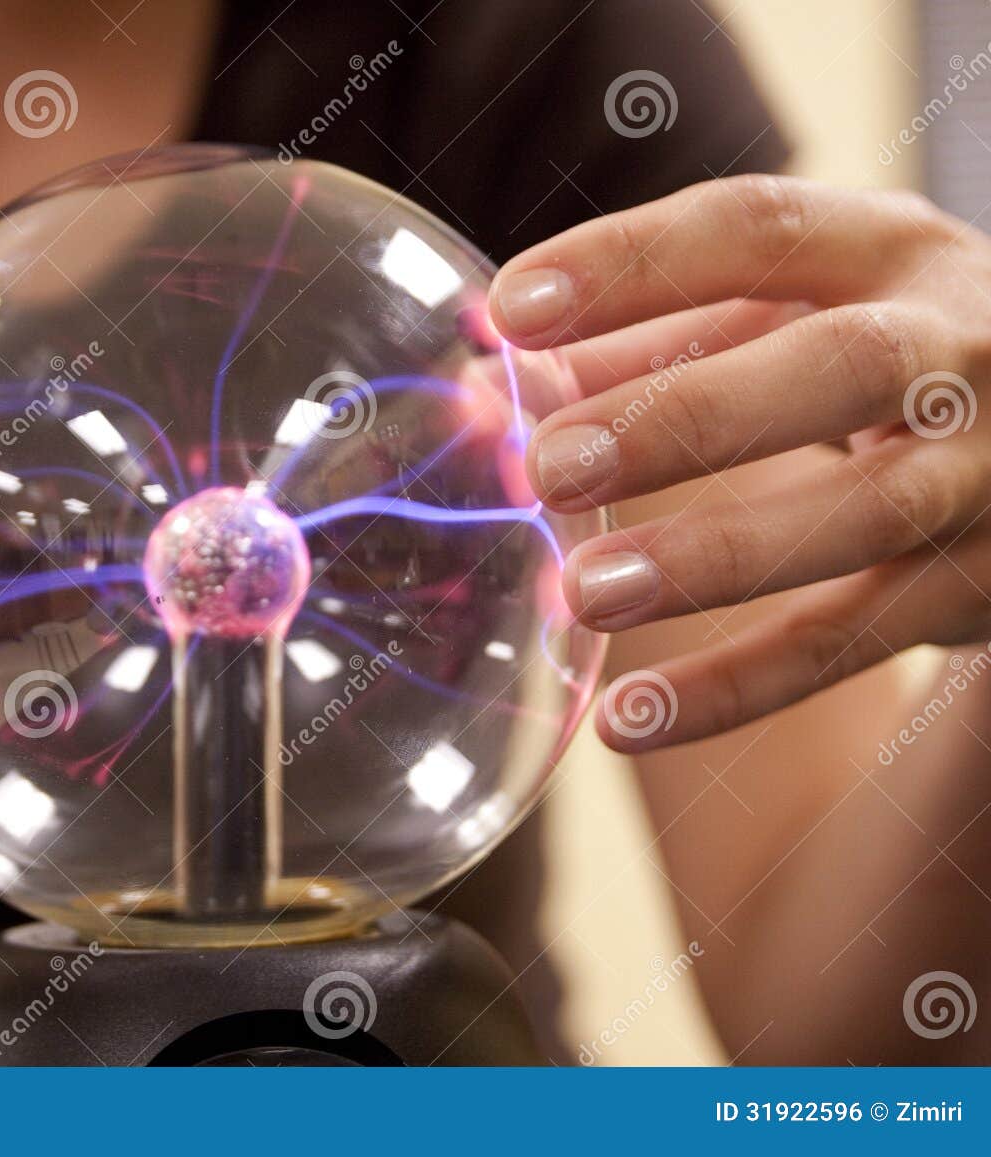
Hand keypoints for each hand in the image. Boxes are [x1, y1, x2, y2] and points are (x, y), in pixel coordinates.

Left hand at [488, 176, 990, 751]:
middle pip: (842, 365)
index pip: (757, 231)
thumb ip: (639, 345)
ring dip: (716, 555)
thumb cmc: (866, 366)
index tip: (506, 311)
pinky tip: (628, 721)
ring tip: (586, 593)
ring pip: (868, 514)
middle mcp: (965, 351)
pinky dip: (739, 686)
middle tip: (552, 467)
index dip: (631, 264)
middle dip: (690, 416)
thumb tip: (481, 385)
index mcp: (891, 251)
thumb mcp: (778, 323)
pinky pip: (855, 644)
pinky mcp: (985, 589)